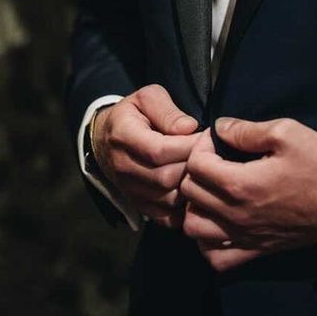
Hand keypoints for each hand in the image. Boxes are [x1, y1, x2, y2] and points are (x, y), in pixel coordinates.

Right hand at [92, 85, 200, 228]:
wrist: (106, 140)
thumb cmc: (135, 114)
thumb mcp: (148, 98)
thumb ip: (167, 111)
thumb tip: (190, 128)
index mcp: (123, 136)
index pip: (158, 151)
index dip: (187, 146)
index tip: (206, 136)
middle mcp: (123, 167)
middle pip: (165, 178)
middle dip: (192, 167)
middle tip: (210, 154)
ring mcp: (129, 190)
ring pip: (168, 200)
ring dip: (191, 188)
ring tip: (204, 171)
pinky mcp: (138, 206)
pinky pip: (166, 217)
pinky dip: (184, 209)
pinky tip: (195, 191)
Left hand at [181, 118, 316, 272]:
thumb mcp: (287, 133)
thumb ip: (247, 130)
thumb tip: (219, 128)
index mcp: (241, 184)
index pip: (195, 165)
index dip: (201, 146)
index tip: (217, 140)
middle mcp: (235, 215)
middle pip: (189, 194)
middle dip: (196, 171)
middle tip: (216, 159)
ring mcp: (243, 237)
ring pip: (193, 228)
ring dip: (196, 207)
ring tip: (213, 190)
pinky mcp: (254, 252)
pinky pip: (215, 257)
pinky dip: (208, 242)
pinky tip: (219, 223)